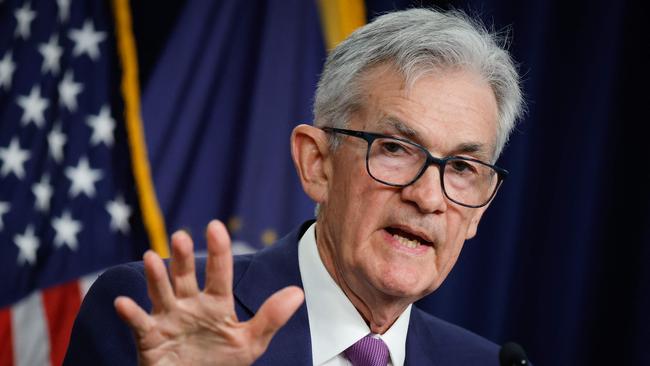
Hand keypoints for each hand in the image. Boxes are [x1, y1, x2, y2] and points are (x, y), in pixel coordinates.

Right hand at [114, 220, 303, 365]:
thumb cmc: (222, 364)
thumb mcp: (250, 343)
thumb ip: (271, 318)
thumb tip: (298, 292)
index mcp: (216, 303)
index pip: (219, 273)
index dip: (218, 251)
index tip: (215, 227)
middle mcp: (190, 305)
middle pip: (185, 276)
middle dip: (184, 257)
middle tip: (182, 236)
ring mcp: (168, 319)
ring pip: (161, 292)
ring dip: (155, 276)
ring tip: (150, 257)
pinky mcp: (149, 338)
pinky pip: (139, 323)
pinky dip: (131, 313)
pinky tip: (124, 303)